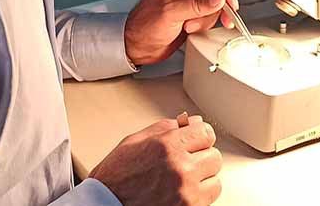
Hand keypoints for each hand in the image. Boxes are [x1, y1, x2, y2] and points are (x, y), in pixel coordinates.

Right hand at [89, 116, 222, 205]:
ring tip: (182, 180)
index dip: (200, 135)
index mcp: (167, 146)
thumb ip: (165, 128)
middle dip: (201, 156)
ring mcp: (186, 192)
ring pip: (215, 179)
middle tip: (185, 161)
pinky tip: (181, 192)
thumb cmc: (115, 178)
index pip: (206, 132)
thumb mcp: (134, 141)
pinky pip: (209, 198)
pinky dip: (199, 195)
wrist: (105, 204)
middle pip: (214, 156)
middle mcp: (180, 168)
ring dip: (202, 178)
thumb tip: (189, 122)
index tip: (197, 139)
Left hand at [124, 0, 239, 64]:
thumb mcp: (171, 13)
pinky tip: (193, 30)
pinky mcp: (190, 17)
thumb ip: (196, 4)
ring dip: (205, 20)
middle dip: (214, 9)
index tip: (229, 3)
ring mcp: (187, 4)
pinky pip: (207, 18)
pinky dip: (205, 25)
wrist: (135, 47)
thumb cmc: (143, 27)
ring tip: (189, 27)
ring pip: (212, 7)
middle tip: (221, 19)